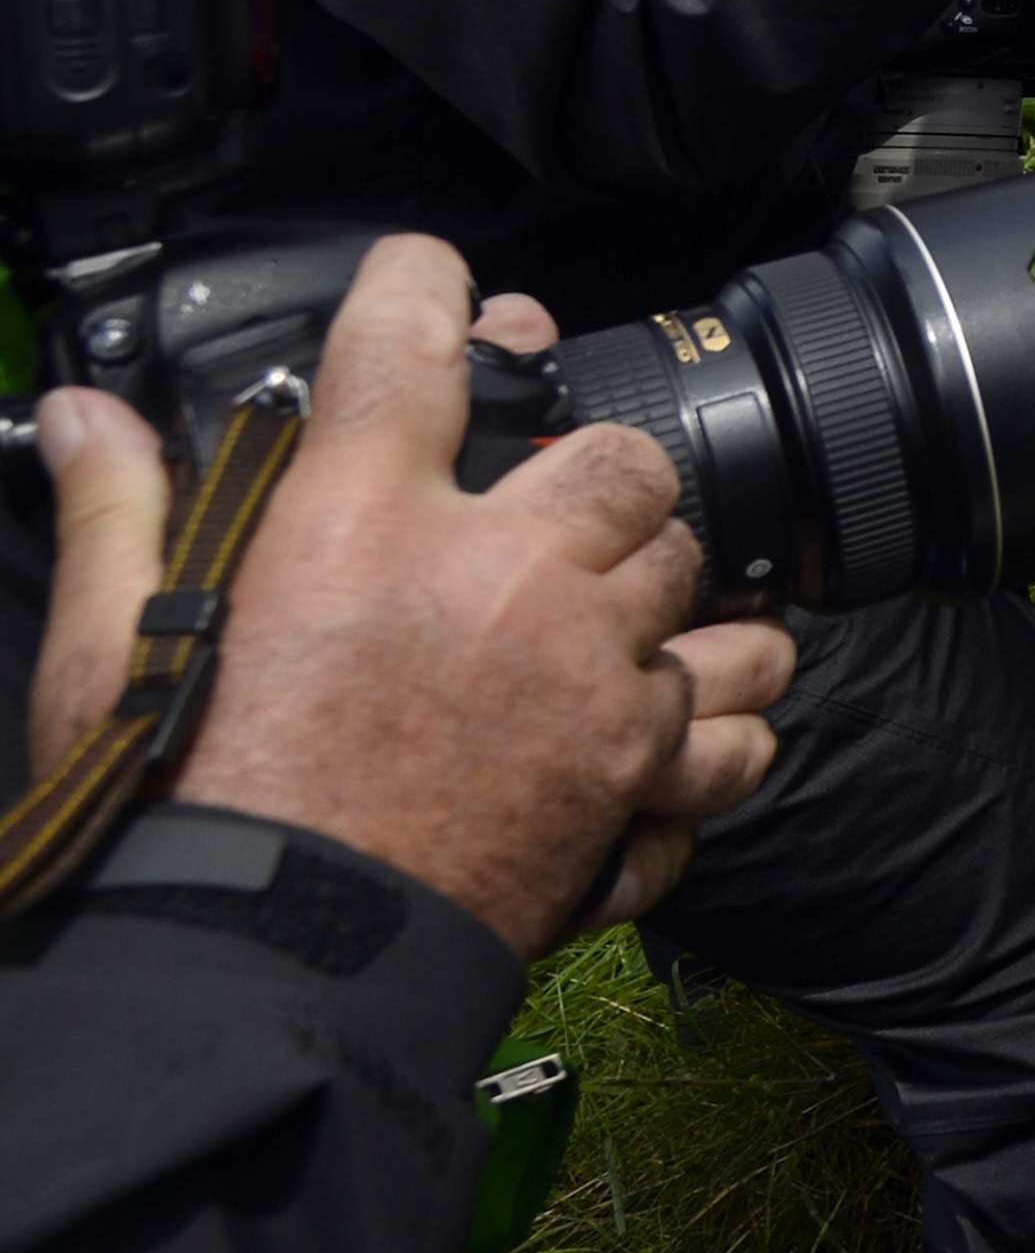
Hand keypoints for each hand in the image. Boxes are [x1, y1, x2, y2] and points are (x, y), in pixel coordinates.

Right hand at [25, 239, 795, 957]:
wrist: (262, 969)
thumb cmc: (179, 813)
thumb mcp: (112, 650)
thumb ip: (121, 515)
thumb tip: (81, 418)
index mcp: (366, 522)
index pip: (412, 347)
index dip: (427, 291)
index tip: (437, 283)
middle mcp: (505, 577)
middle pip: (626, 465)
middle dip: (598, 487)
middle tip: (547, 532)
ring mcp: (591, 677)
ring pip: (707, 586)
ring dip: (672, 608)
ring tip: (618, 638)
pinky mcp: (636, 776)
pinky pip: (734, 730)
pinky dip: (714, 738)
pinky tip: (667, 741)